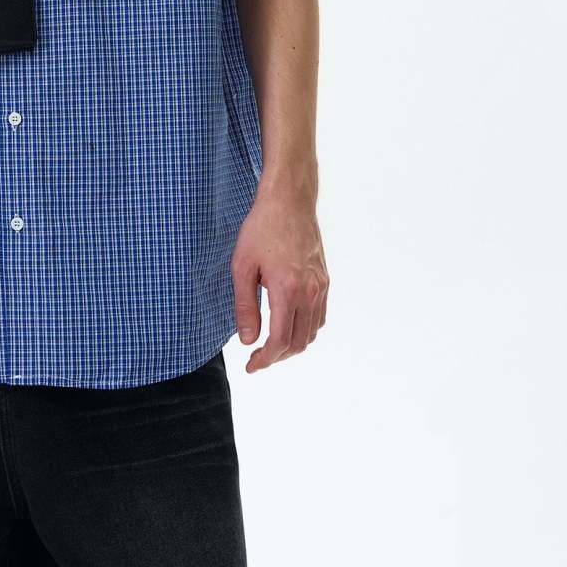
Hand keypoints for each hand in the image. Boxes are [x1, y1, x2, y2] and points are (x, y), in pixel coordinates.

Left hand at [230, 184, 328, 371]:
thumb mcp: (242, 265)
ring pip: (312, 332)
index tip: (250, 366)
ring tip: (270, 343)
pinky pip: (319, 316)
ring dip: (292, 345)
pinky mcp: (324, 279)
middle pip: (298, 343)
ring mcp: (321, 286)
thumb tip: (247, 339)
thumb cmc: (261, 228)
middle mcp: (309, 292)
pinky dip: (305, 329)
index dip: (264, 360)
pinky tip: (288, 323)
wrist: (289, 200)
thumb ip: (245, 306)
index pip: (279, 341)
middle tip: (257, 356)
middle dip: (277, 357)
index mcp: (287, 290)